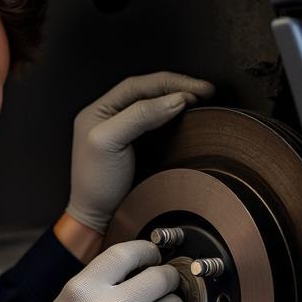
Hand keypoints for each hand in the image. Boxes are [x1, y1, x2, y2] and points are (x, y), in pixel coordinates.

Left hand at [66, 72, 213, 234]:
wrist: (97, 218)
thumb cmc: (96, 185)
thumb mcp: (110, 141)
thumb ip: (139, 116)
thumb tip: (174, 99)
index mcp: (98, 110)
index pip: (138, 85)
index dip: (169, 83)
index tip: (196, 89)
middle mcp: (109, 116)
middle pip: (148, 91)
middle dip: (178, 87)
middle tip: (206, 91)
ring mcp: (123, 130)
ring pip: (153, 104)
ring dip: (177, 98)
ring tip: (200, 98)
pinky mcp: (135, 145)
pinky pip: (156, 121)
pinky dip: (173, 115)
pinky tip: (186, 115)